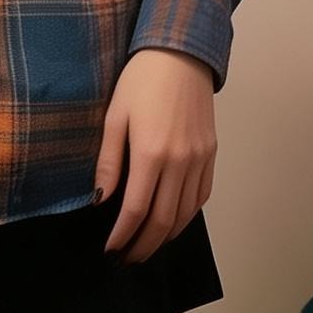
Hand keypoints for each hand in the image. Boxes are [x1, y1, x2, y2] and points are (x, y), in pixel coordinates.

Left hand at [93, 47, 217, 261]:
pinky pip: (202, 196)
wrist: (181, 53)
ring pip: (186, 213)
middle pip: (164, 220)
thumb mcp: (114, 116)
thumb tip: (101, 200)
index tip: (110, 250)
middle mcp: (180, 161)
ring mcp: (200, 158)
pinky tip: (173, 222)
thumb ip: (109, 161)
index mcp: (152, 153)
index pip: (137, 210)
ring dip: (166, 237)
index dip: (123, 236)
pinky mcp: (211, 153)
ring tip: (147, 247)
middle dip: (144, 246)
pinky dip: (187, 216)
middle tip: (127, 259)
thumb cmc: (140, 81)